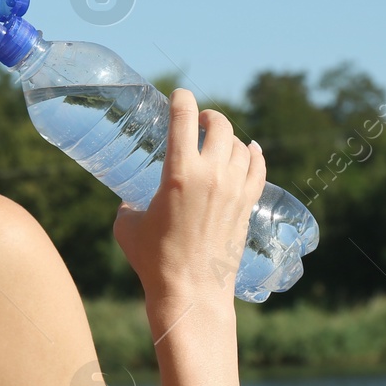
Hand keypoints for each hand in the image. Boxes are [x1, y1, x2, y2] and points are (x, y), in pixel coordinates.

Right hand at [112, 88, 266, 302]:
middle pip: (220, 125)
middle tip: (200, 121)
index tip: (179, 95)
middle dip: (208, 116)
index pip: (185, 117)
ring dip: (229, 137)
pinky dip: (254, 154)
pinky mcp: (247, 206)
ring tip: (219, 141)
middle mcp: (212, 174)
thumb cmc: (154, 260)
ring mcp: (235, 189)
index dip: (182, 99)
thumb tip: (132, 201)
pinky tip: (250, 151)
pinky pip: (258, 168)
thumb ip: (129, 204)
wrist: (191, 291)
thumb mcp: (128, 225)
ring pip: (241, 145)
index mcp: (179, 172)